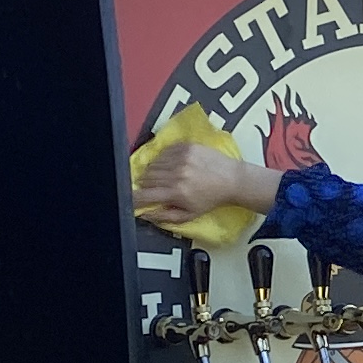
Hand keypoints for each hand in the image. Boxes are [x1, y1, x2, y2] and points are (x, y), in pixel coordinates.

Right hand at [135, 139, 279, 230]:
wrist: (232, 179)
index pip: (145, 194)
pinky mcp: (186, 146)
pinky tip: (172, 165)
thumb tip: (145, 214)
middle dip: (146, 184)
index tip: (130, 197)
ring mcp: (181, 158)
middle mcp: (177, 174)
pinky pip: (164, 151)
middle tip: (154, 187)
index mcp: (177, 192)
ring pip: (154, 163)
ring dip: (154, 171)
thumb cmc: (211, 198)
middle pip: (146, 177)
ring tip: (165, 177)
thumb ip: (165, 216)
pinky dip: (163, 159)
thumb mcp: (189, 214)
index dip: (134, 197)